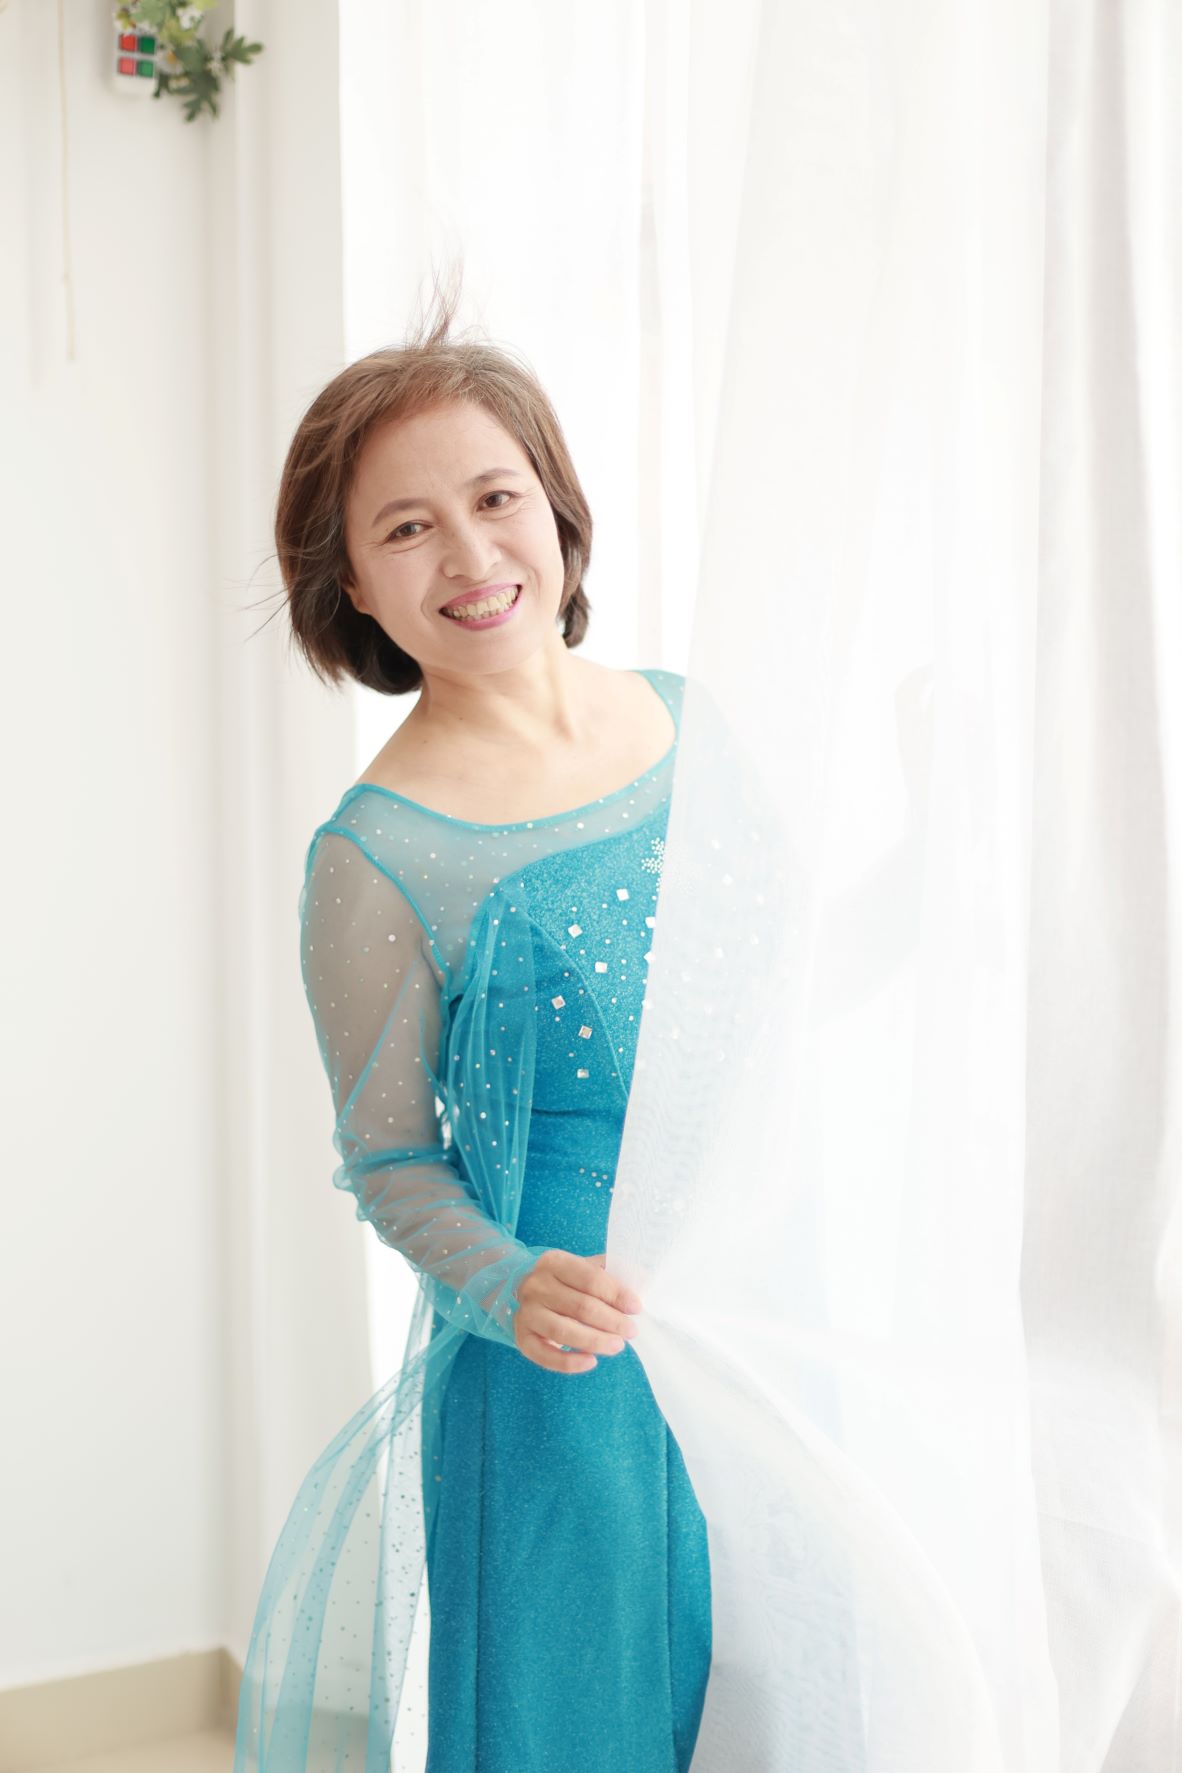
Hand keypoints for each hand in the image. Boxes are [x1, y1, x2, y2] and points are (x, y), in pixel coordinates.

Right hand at [512, 1250, 642, 1373]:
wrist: (528, 1292)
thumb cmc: (565, 1282)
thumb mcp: (583, 1268)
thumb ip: (610, 1273)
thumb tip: (643, 1280)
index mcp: (554, 1262)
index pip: (590, 1279)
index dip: (616, 1294)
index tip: (636, 1307)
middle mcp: (535, 1285)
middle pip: (580, 1306)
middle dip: (611, 1321)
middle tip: (631, 1331)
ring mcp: (526, 1312)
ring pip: (563, 1331)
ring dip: (595, 1341)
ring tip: (617, 1346)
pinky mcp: (521, 1338)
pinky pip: (544, 1356)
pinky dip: (569, 1363)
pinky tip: (591, 1362)